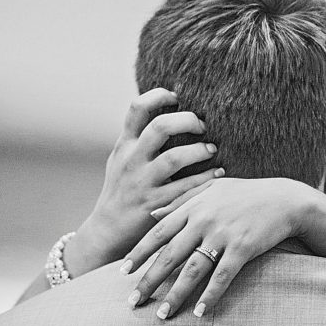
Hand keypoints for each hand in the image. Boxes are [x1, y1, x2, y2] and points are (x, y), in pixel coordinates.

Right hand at [63, 88, 223, 275]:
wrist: (107, 230)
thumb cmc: (121, 189)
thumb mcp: (121, 159)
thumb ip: (138, 138)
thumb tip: (168, 110)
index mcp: (125, 145)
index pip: (137, 108)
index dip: (159, 95)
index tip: (177, 97)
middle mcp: (132, 160)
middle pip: (160, 128)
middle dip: (187, 121)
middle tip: (202, 125)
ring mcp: (142, 183)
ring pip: (174, 158)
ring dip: (199, 151)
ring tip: (212, 149)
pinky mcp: (155, 205)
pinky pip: (186, 189)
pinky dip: (206, 179)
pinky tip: (218, 174)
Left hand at [123, 177, 317, 318]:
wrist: (284, 198)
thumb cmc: (245, 194)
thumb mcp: (210, 190)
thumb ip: (180, 201)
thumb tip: (152, 214)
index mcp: (192, 207)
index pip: (158, 233)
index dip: (139, 253)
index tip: (123, 271)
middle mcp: (202, 221)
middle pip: (169, 256)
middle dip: (149, 281)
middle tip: (133, 301)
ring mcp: (222, 235)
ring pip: (192, 270)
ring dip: (175, 295)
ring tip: (162, 315)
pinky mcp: (242, 249)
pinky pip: (222, 277)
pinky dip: (209, 296)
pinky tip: (199, 313)